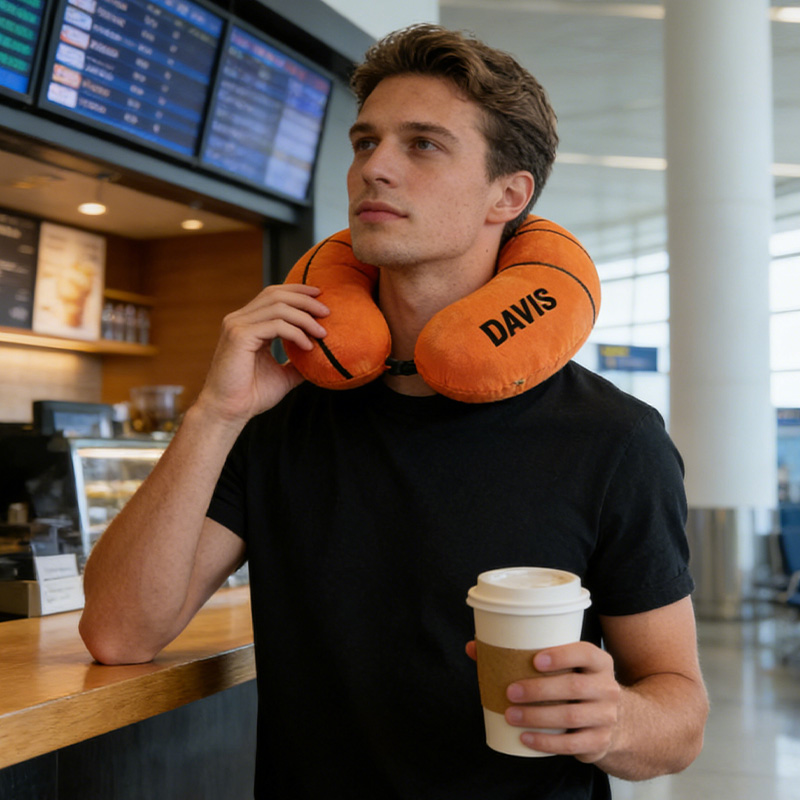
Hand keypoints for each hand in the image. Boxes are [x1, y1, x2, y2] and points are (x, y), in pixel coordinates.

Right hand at [196, 283, 329, 424]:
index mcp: (247, 324)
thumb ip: (298, 362)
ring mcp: (237, 325)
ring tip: (322, 332)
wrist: (228, 412)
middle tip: (327, 312)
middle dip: (305, 300)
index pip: (273, 295)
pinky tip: (308, 346)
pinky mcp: (240, 336)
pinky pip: (276, 325)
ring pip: (278, 308)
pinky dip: (296, 333)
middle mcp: (239, 319)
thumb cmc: (251, 395)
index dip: (298, 291)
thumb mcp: (282, 374)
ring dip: (305, 317)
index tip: (321, 297)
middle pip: (276, 295)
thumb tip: (321, 358)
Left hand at [466, 640, 620, 761]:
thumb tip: (473, 647)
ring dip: (537, 717)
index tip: (534, 660)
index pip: (585, 653)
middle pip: (574, 687)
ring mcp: (606, 716)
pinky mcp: (599, 741)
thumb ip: (522, 654)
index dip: (561, 655)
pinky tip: (525, 738)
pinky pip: (572, 744)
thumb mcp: (564, 667)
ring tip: (510, 715)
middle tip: (510, 692)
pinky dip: (546, 743)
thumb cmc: (575, 684)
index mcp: (599, 662)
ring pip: (570, 717)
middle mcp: (607, 687)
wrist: (617, 721)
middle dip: (539, 690)